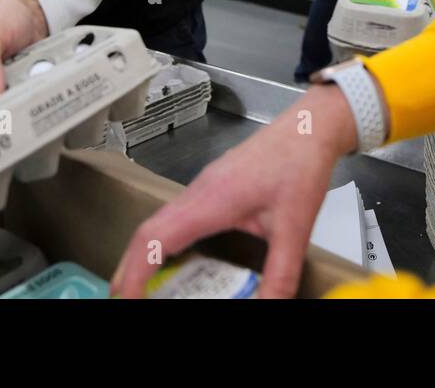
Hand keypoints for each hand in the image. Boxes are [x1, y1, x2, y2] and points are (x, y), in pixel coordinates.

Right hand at [112, 85, 357, 298]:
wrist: (310, 127)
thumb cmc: (300, 164)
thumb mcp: (294, 229)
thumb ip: (279, 275)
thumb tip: (269, 306)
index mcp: (210, 201)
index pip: (154, 239)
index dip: (133, 272)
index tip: (125, 298)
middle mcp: (198, 192)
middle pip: (146, 232)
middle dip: (128, 269)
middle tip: (124, 299)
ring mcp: (202, 186)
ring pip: (158, 221)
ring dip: (143, 254)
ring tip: (140, 285)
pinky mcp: (212, 185)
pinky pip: (174, 215)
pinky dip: (161, 241)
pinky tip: (172, 257)